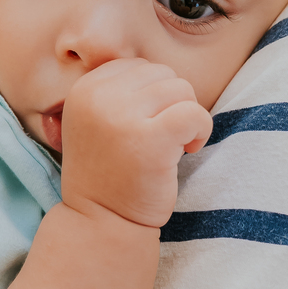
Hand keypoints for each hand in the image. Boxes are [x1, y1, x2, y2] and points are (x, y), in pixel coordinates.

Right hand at [59, 58, 212, 227]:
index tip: (148, 127)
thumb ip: (120, 92)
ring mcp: (122, 117)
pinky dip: (202, 128)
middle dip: (172, 105)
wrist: (101, 222)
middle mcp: (98, 97)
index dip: (154, 96)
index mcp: (85, 88)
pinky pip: (195, 112)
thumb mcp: (97, 121)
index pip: (140, 67)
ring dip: (187, 117)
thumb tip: (163, 73)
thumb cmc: (110, 172)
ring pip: (182, 89)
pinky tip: (190, 149)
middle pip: (163, 74)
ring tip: (172, 147)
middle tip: (162, 139)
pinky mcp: (150, 140)